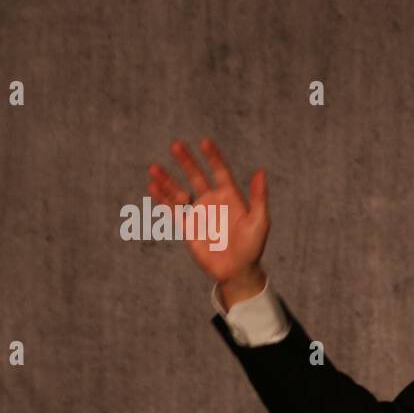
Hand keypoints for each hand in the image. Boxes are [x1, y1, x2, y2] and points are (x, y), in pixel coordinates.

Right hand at [148, 138, 269, 292]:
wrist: (238, 270)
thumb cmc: (252, 246)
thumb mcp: (259, 221)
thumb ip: (258, 197)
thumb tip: (261, 171)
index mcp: (230, 197)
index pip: (220, 171)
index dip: (213, 157)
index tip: (205, 142)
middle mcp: (212, 201)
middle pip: (196, 176)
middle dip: (186, 161)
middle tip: (176, 144)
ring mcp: (198, 213)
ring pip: (179, 191)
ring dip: (167, 180)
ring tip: (154, 168)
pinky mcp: (187, 227)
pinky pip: (172, 210)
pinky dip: (162, 199)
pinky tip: (153, 187)